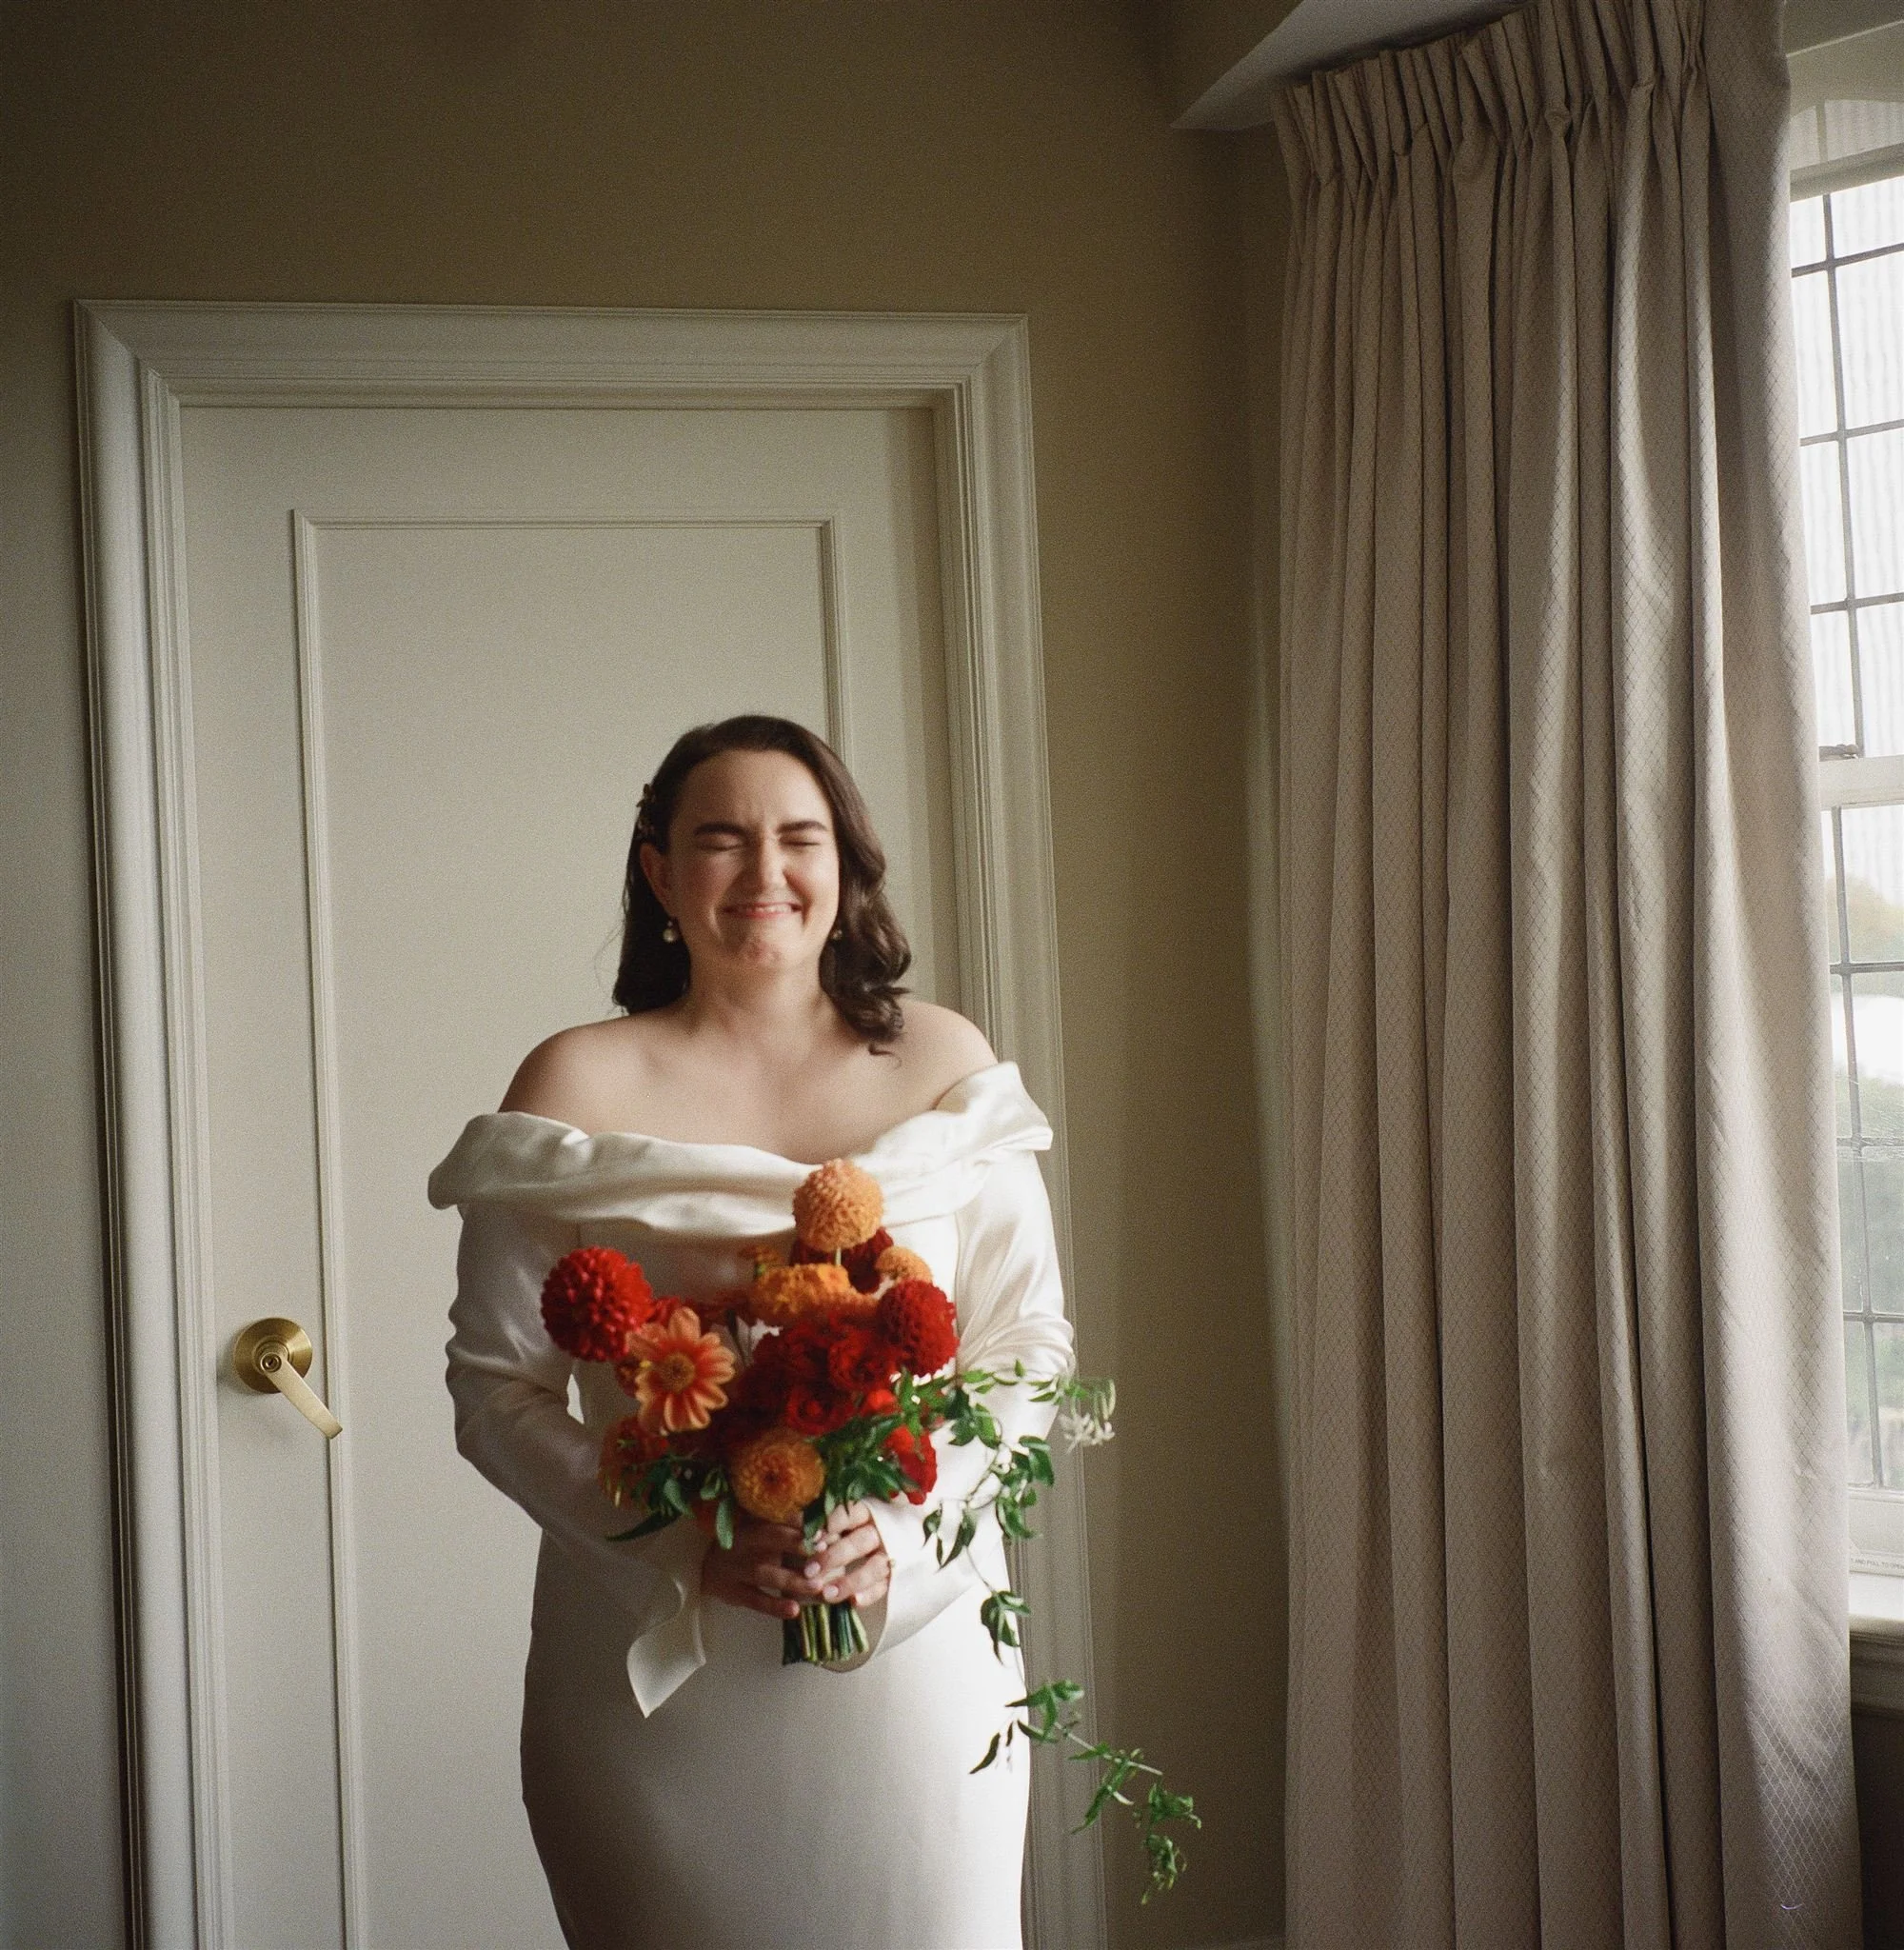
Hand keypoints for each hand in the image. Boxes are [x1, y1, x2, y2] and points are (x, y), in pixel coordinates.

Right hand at [698, 1504, 890, 1618]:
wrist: (703, 1566)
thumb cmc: (745, 1545)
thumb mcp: (759, 1528)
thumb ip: (785, 1524)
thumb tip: (825, 1518)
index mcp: (753, 1521)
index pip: (779, 1518)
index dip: (802, 1523)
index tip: (827, 1528)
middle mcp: (744, 1542)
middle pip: (771, 1539)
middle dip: (798, 1544)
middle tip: (825, 1550)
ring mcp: (737, 1568)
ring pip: (766, 1574)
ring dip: (792, 1580)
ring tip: (818, 1586)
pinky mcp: (734, 1593)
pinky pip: (755, 1600)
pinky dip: (775, 1606)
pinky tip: (795, 1611)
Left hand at [800, 1501, 890, 1611]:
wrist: (898, 1533)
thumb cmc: (855, 1524)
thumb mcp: (843, 1516)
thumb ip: (824, 1521)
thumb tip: (791, 1522)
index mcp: (865, 1511)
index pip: (849, 1514)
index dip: (830, 1524)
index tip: (811, 1536)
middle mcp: (879, 1531)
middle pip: (859, 1542)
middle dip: (834, 1557)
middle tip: (809, 1571)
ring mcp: (889, 1554)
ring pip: (874, 1567)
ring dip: (850, 1581)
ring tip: (827, 1594)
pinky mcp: (894, 1575)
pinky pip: (884, 1586)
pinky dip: (870, 1594)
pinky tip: (854, 1602)